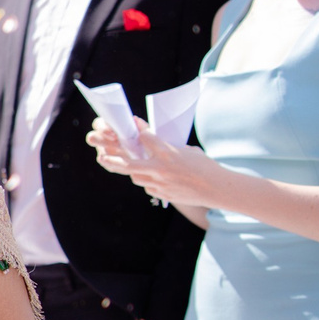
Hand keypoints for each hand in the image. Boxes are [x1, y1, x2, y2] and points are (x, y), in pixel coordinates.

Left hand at [89, 117, 217, 205]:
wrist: (216, 188)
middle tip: (102, 156)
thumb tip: (154, 143)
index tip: (132, 124)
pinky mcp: (163, 194)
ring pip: (136, 177)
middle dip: (113, 160)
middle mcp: (161, 169)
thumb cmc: (205, 166)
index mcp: (168, 153)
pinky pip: (148, 187)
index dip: (139, 130)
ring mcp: (160, 184)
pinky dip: (148, 182)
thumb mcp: (188, 150)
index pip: (145, 138)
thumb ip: (168, 147)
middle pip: (129, 164)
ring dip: (133, 171)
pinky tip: (155, 178)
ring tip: (135, 166)